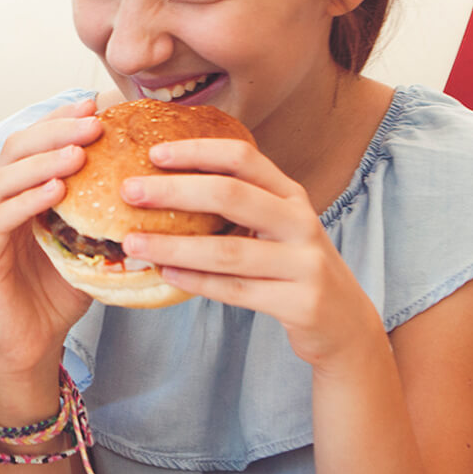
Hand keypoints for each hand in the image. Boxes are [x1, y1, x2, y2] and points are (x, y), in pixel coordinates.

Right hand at [0, 98, 102, 376]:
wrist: (31, 345)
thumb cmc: (58, 295)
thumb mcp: (91, 246)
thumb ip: (107, 214)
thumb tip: (153, 185)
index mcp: (22, 194)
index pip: (36, 143)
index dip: (60, 118)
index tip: (95, 103)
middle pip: (17, 149)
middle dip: (55, 130)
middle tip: (92, 122)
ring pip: (5, 177)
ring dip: (43, 161)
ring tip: (77, 152)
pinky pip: (0, 218)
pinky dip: (27, 199)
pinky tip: (56, 191)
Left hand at [118, 139, 386, 369]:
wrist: (343, 322)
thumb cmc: (292, 266)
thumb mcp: (276, 226)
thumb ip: (238, 204)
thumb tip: (164, 182)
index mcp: (290, 195)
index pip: (243, 158)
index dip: (198, 151)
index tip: (153, 153)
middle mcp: (300, 222)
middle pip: (232, 195)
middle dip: (175, 190)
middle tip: (129, 191)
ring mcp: (304, 263)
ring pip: (229, 250)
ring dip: (175, 245)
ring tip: (133, 242)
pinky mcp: (301, 303)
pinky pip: (238, 290)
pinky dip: (198, 282)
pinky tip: (166, 274)